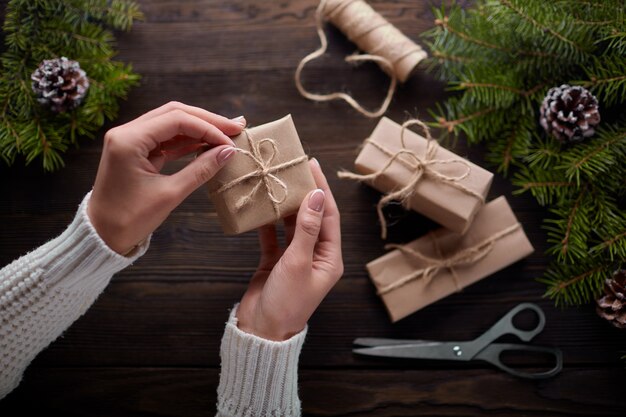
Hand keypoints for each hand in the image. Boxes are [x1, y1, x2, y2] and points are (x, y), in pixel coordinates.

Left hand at [88, 101, 245, 254]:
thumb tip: (228, 152)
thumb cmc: (130, 219)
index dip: (208, 128)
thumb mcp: (170, 194)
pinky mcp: (135, 150)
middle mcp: (127, 132)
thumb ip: (201, 170)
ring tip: (227, 133)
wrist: (101, 235)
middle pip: (174, 113)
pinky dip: (187, 140)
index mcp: (129, 140)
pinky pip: (165, 138)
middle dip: (207, 120)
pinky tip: (207, 145)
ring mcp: (130, 139)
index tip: (230, 142)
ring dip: (199, 128)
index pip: (177, 120)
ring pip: (171, 123)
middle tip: (236, 126)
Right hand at [236, 159, 343, 340]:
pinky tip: (262, 207)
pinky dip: (268, 223)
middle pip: (312, 216)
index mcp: (329, 258)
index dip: (321, 189)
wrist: (261, 331)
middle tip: (294, 167)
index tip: (312, 166)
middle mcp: (315, 255)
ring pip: (293, 224)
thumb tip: (316, 196)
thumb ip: (306, 228)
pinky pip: (274, 236)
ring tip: (278, 181)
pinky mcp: (276, 261)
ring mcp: (295, 258)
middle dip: (305, 192)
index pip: (328, 215)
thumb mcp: (298, 262)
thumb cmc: (286, 302)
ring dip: (286, 205)